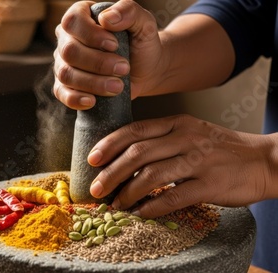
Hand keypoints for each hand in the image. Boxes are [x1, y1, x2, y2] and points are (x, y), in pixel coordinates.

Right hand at [53, 0, 163, 109]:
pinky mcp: (66, 86)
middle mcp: (67, 39)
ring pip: (66, 74)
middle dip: (97, 63)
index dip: (91, 35)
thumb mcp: (144, 22)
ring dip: (92, 82)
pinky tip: (93, 101)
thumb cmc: (141, 43)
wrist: (146, 69)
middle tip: (124, 68)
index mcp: (81, 17)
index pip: (73, 22)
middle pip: (69, 51)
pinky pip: (61, 93)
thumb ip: (129, 11)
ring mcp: (64, 63)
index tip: (114, 45)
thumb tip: (106, 19)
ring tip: (118, 87)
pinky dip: (75, 99)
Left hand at [87, 114, 277, 218]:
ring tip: (115, 205)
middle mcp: (185, 139)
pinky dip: (152, 207)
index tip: (92, 159)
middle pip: (138, 154)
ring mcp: (198, 161)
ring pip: (151, 176)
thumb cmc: (222, 148)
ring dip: (127, 193)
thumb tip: (126, 156)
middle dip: (111, 172)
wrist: (264, 160)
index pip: (135, 131)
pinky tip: (140, 213)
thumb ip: (163, 138)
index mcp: (177, 124)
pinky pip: (173, 197)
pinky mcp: (210, 185)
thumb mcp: (192, 131)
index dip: (110, 145)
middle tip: (96, 189)